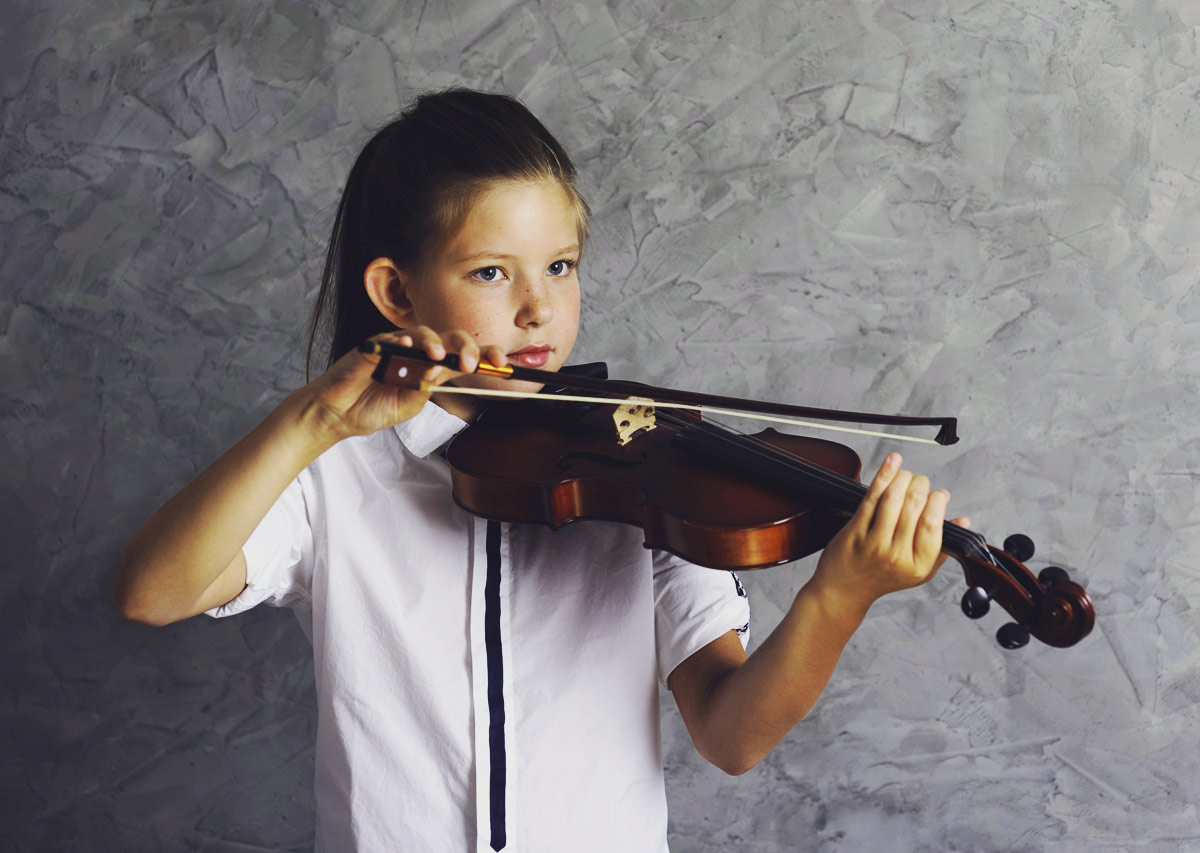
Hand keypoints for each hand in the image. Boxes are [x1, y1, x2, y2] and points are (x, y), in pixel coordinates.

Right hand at [297, 327, 506, 444]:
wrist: (338, 414)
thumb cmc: (373, 407)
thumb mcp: (410, 403)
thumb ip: (429, 387)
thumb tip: (447, 372)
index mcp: (432, 367)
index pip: (464, 357)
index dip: (486, 357)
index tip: (505, 365)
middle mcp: (419, 352)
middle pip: (451, 339)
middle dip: (467, 348)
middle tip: (474, 363)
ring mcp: (397, 346)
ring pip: (424, 334)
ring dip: (435, 343)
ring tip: (440, 356)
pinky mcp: (375, 344)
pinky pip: (392, 338)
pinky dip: (402, 342)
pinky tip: (409, 348)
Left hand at [809, 452, 969, 617]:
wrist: (845, 590)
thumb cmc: (883, 578)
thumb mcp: (919, 572)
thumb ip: (943, 547)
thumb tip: (963, 521)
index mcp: (918, 565)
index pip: (933, 525)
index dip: (938, 502)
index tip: (939, 494)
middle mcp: (897, 555)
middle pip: (914, 507)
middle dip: (920, 485)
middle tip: (920, 482)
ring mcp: (874, 543)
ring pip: (893, 499)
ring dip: (902, 478)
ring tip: (906, 475)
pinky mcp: (855, 531)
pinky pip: (872, 497)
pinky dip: (884, 475)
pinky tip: (892, 462)